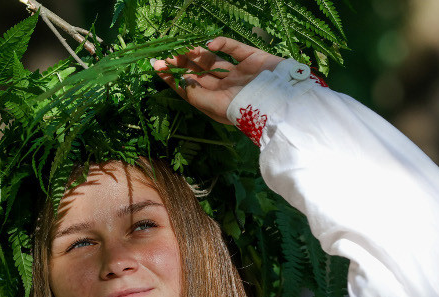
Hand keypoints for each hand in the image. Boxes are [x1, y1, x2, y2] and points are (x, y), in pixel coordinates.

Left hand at [151, 37, 283, 124]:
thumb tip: (179, 81)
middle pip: (199, 72)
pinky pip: (234, 48)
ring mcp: (240, 72)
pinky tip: (210, 44)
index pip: (190, 88)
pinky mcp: (253, 59)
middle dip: (182, 63)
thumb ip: (194, 94)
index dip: (173, 78)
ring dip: (198, 53)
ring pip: (213, 60)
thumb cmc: (245, 111)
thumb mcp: (214, 107)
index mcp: (216, 102)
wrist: (281, 104)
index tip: (157, 66)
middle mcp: (226, 87)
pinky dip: (222, 43)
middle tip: (167, 54)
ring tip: (185, 49)